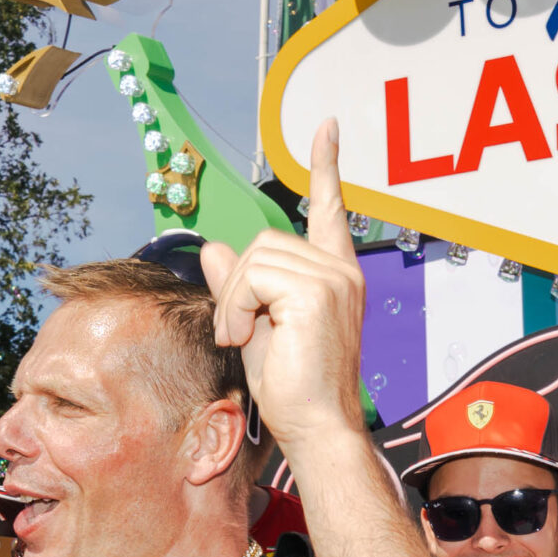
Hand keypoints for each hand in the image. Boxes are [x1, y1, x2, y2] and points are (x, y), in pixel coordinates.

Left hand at [200, 117, 367, 444]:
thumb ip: (240, 286)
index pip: (329, 210)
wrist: (318, 430)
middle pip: (264, 241)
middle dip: (236, 285)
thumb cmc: (295, 391)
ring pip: (253, 258)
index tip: (325, 127)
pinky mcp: (317, 292)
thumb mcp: (257, 327)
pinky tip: (247, 338)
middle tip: (239, 332)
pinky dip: (236, 308)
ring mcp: (333, 279)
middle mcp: (341, 271)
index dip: (325, 167)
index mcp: (335, 276)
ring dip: (233, 302)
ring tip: (246, 340)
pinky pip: (252, 277)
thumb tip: (216, 249)